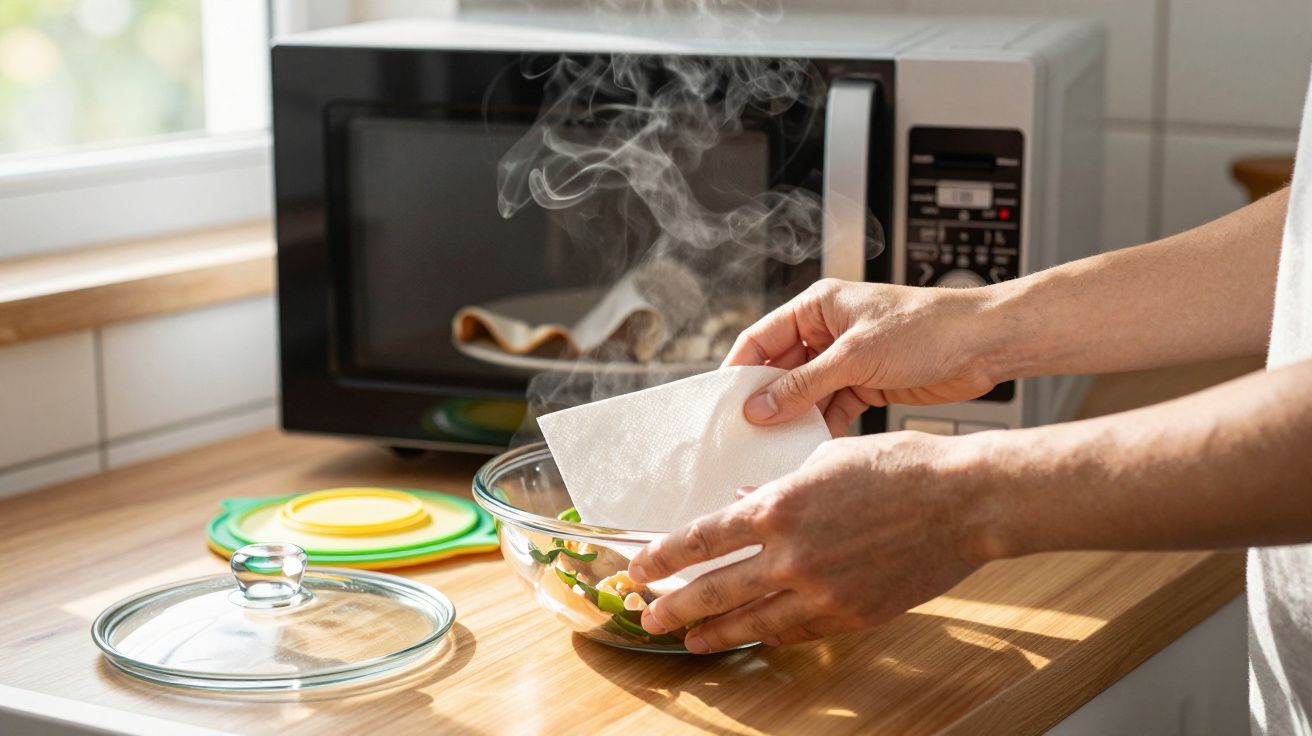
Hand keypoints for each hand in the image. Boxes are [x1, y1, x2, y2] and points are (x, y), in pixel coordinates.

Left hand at [628, 431, 1007, 652]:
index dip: (661, 558)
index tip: (638, 569)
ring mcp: (822, 591)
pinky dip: (769, 635)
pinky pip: (797, 631)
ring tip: (688, 640)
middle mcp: (791, 555)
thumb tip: (745, 499)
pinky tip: (752, 637)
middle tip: (647, 616)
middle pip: (713, 589)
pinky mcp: (852, 615)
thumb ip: (779, 485)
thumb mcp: (826, 460)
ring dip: (713, 632)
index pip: (700, 539)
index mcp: (778, 506)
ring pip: (752, 620)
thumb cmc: (899, 467)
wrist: (964, 501)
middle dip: (673, 606)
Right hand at [723, 278, 1002, 435]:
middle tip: (744, 434)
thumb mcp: (856, 357)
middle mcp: (827, 330)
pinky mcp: (866, 383)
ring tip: (773, 447)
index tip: (722, 404)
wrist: (984, 344)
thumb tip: (759, 407)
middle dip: (765, 400)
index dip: (739, 370)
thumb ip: (804, 384)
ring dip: (793, 417)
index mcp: (818, 306)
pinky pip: (830, 407)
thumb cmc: (927, 328)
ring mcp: (846, 359)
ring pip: (804, 392)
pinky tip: (808, 447)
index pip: (761, 338)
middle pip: (780, 369)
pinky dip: (820, 425)